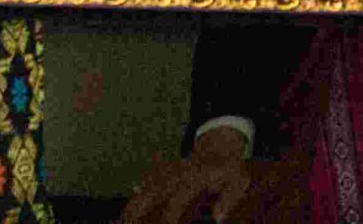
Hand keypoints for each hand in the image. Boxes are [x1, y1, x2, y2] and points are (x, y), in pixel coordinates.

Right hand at [119, 126, 251, 223]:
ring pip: (145, 188)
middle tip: (130, 222)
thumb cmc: (229, 168)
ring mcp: (168, 173)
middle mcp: (177, 174)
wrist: (219, 146)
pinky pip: (145, 183)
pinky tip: (127, 212)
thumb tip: (218, 219)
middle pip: (153, 191)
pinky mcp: (164, 173)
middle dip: (140, 208)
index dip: (171, 215)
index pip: (177, 199)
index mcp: (194, 177)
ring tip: (125, 220)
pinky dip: (137, 196)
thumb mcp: (238, 180)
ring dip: (134, 204)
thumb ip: (229, 198)